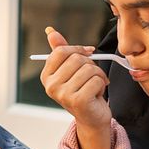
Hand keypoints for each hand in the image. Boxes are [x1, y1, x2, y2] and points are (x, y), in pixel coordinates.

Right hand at [40, 28, 112, 148]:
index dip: (78, 49)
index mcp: (46, 76)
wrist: (91, 117)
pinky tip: (96, 94)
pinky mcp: (78, 101)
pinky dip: (101, 85)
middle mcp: (51, 86)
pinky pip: (96, 80)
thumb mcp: (70, 70)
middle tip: (91, 77)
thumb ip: (61, 50)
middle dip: (91, 65)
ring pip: (89, 69)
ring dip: (98, 76)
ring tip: (94, 86)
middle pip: (76, 59)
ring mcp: (63, 95)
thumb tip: (50, 31)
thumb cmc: (82, 91)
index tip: (88, 53)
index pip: (61, 51)